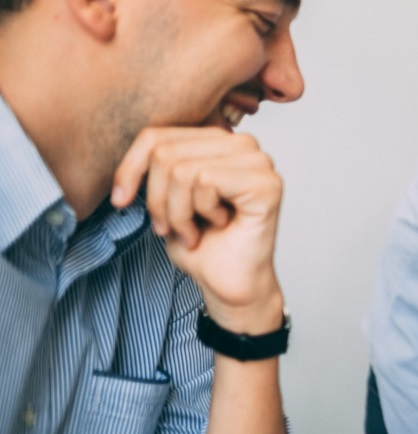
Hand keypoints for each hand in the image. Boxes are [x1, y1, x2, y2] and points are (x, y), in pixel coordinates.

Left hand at [112, 127, 285, 333]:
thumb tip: (127, 146)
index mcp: (218, 141)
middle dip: (157, 199)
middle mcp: (243, 145)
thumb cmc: (201, 243)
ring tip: (192, 230)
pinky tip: (218, 224)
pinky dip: (199, 212)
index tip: (120, 201)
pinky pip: (206, 181)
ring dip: (178, 212)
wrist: (229, 283)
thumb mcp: (165, 196)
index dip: (130, 169)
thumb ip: (156, 164)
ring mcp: (259, 162)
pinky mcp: (267, 183)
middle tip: (169, 228)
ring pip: (182, 169)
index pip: (156, 135)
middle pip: (165, 152)